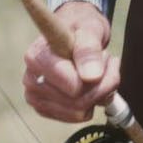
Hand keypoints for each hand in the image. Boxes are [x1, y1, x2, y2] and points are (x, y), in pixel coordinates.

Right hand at [21, 1, 121, 123]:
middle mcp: (31, 78)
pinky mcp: (45, 108)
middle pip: (77, 99)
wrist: (76, 32)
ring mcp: (36, 96)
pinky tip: (91, 84)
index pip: (71, 83)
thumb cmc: (82, 26)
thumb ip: (90, 49)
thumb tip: (91, 77)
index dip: (93, 77)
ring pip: (79, 111)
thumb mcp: (90, 28)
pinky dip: (91, 102)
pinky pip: (76, 116)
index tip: (109, 57)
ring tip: (99, 69)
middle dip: (103, 83)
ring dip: (99, 92)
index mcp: (37, 56)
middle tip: (110, 61)